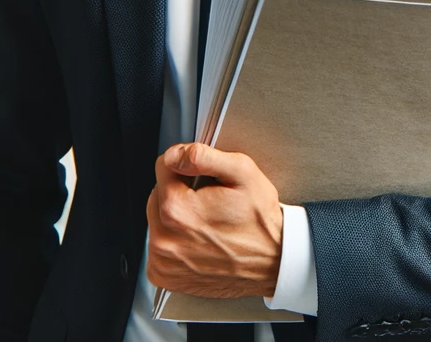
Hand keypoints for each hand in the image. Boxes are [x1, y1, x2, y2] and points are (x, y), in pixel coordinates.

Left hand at [146, 143, 282, 298]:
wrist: (273, 261)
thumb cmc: (259, 221)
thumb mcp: (242, 172)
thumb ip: (203, 156)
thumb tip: (175, 154)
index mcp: (177, 209)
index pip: (163, 166)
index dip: (186, 165)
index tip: (203, 176)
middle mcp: (164, 239)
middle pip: (158, 193)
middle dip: (179, 191)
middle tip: (209, 201)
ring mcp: (162, 261)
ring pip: (157, 219)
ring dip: (175, 216)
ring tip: (206, 222)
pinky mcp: (164, 276)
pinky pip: (157, 245)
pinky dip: (173, 240)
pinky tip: (197, 240)